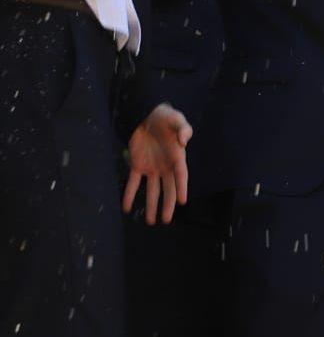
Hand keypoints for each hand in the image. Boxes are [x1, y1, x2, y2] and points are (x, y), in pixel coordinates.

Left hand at [122, 103, 191, 225]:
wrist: (147, 115)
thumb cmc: (165, 117)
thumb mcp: (176, 119)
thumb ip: (183, 128)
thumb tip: (184, 140)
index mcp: (177, 157)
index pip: (181, 175)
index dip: (182, 188)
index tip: (183, 201)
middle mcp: (166, 166)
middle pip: (168, 189)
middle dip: (168, 205)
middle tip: (166, 220)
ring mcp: (152, 168)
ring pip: (152, 190)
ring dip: (151, 205)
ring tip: (150, 221)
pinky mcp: (137, 166)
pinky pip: (133, 183)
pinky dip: (129, 195)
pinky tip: (126, 207)